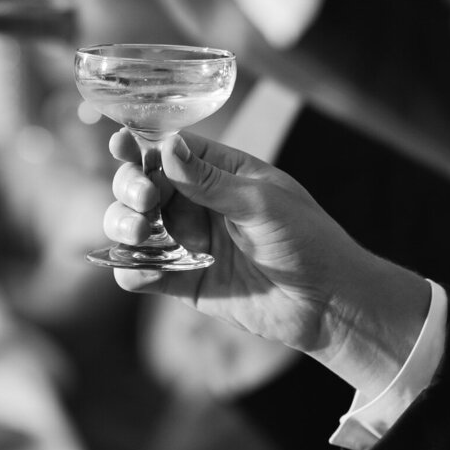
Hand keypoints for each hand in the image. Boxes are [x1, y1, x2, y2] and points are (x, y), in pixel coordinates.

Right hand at [105, 130, 429, 397]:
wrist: (329, 303)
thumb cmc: (308, 240)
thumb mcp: (261, 203)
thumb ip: (210, 180)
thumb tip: (167, 146)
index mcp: (222, 173)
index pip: (171, 151)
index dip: (141, 146)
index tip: (121, 145)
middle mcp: (199, 204)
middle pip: (144, 186)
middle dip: (131, 187)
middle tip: (143, 198)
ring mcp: (190, 243)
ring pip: (137, 228)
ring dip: (124, 225)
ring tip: (139, 231)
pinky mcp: (187, 283)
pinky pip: (148, 273)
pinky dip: (133, 270)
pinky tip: (137, 271)